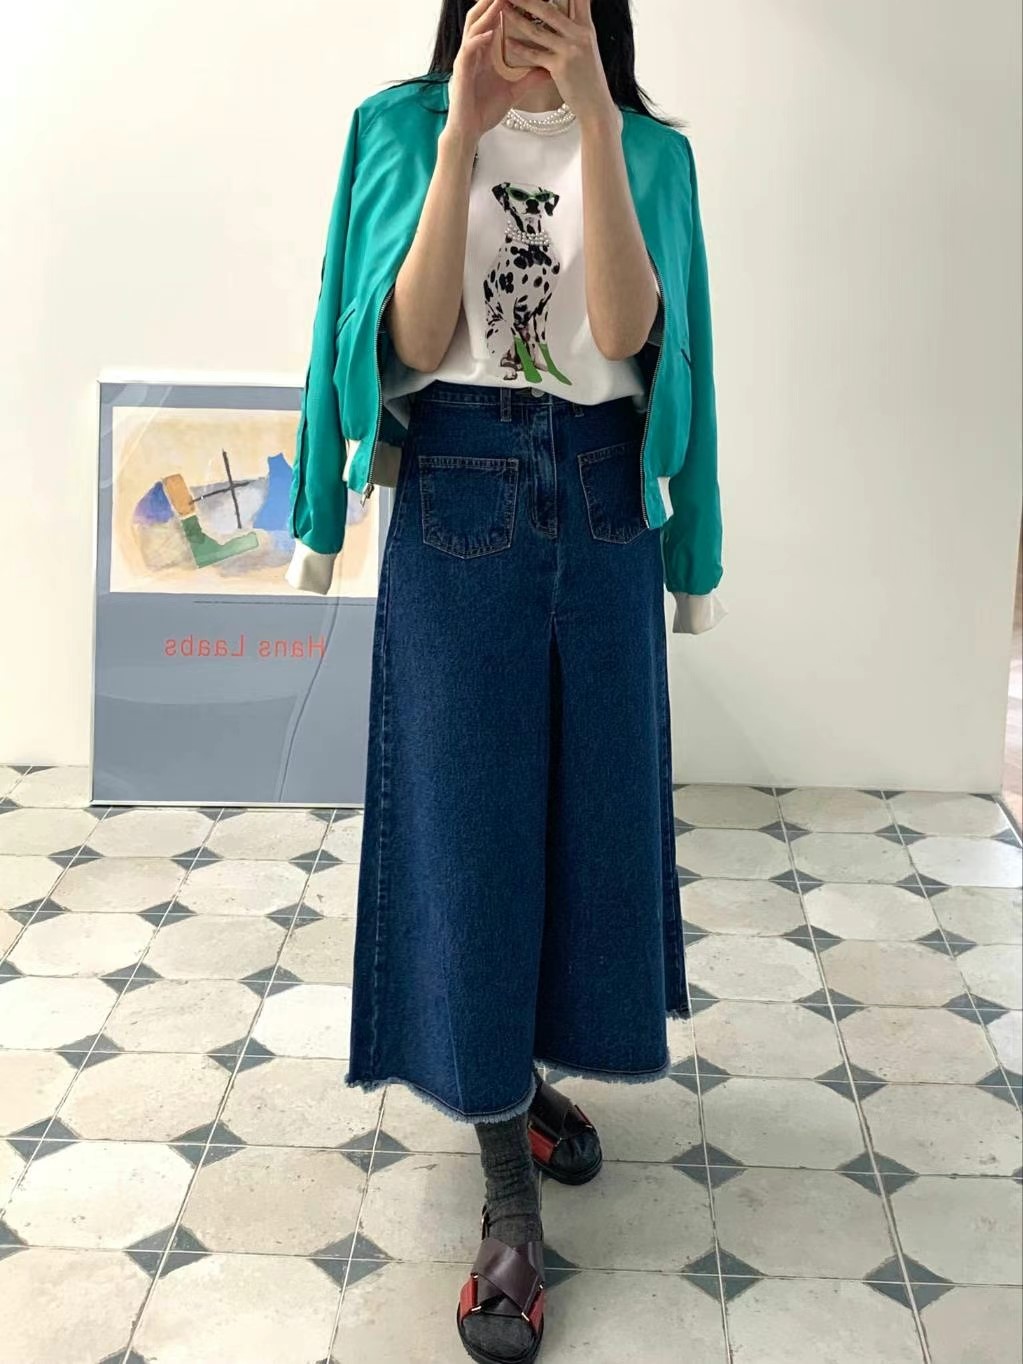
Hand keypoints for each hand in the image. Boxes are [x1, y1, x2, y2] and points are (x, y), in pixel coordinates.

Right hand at [446, 0, 554, 143]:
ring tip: (500, 0)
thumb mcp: (514, 91)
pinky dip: (477, 41)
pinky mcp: (460, 73)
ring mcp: (465, 60)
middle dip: (492, 0)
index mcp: (485, 52)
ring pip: (473, 28)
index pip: (493, 20)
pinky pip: (467, 51)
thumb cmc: (486, 110)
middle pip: (481, 16)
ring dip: (485, 13)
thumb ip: (529, 78)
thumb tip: (550, 69)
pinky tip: (489, 34)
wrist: (469, 131)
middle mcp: (474, 51)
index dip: (503, 4)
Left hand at [500, 0, 615, 124]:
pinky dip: (520, 48)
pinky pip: (535, 54)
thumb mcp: (588, 47)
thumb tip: (567, 12)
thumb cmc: (589, 77)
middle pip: (548, 7)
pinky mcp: (560, 67)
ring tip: (504, 8)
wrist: (597, 105)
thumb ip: (577, 28)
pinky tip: (509, 41)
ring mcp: (569, 50)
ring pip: (537, 29)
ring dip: (517, 17)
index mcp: (586, 26)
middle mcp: (579, 34)